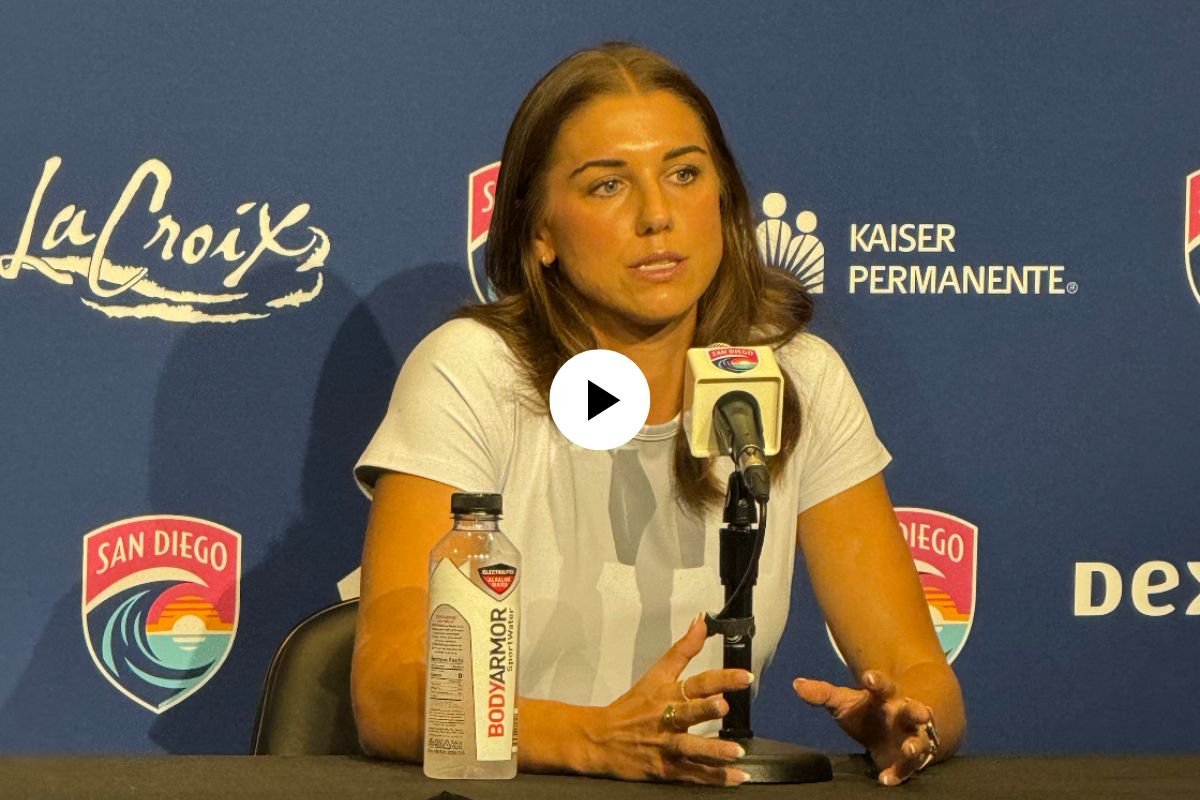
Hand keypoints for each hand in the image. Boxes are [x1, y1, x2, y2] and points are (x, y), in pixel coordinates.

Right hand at [588, 614, 754, 785]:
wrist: (599, 739)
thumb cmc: (630, 707)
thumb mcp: (655, 674)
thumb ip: (683, 649)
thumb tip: (701, 621)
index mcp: (667, 693)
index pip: (697, 681)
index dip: (721, 678)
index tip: (744, 676)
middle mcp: (667, 718)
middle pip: (688, 711)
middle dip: (705, 708)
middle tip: (723, 705)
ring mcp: (665, 744)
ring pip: (691, 746)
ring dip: (713, 750)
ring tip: (735, 752)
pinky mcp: (664, 768)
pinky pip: (692, 773)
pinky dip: (714, 777)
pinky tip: (735, 778)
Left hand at [793, 670, 936, 786]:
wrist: (893, 731)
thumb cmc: (868, 712)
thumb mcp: (844, 701)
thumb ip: (823, 694)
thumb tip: (797, 684)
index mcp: (887, 697)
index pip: (883, 685)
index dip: (877, 680)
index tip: (869, 676)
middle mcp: (903, 715)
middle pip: (914, 710)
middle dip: (918, 711)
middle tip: (923, 712)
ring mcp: (910, 737)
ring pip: (920, 740)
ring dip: (916, 745)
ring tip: (909, 750)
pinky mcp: (909, 760)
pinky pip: (908, 767)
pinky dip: (899, 773)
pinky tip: (886, 779)